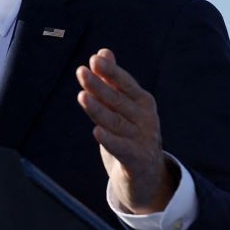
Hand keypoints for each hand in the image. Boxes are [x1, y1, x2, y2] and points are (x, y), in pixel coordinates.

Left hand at [76, 49, 176, 213]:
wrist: (147, 176)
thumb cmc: (130, 135)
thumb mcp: (123, 107)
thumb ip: (112, 81)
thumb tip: (103, 52)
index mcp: (143, 103)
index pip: (126, 84)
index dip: (111, 72)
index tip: (94, 59)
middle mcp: (145, 119)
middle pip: (118, 101)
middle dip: (99, 86)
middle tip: (81, 72)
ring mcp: (143, 140)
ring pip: (116, 123)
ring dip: (98, 110)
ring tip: (82, 96)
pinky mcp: (137, 161)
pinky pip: (121, 149)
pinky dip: (110, 141)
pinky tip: (97, 132)